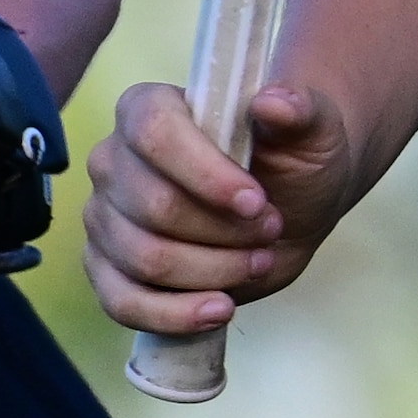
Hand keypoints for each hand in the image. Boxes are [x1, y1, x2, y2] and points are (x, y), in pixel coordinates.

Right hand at [84, 76, 362, 337]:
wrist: (288, 211)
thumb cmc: (291, 162)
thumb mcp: (313, 132)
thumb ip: (301, 110)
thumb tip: (274, 103)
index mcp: (148, 109)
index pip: (153, 133)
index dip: (204, 174)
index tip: (256, 201)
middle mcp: (114, 159)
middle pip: (153, 206)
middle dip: (223, 231)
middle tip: (269, 231)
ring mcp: (104, 217)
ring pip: (145, 258)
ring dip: (213, 271)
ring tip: (258, 261)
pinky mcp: (107, 269)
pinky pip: (121, 302)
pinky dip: (175, 314)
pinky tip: (221, 308)